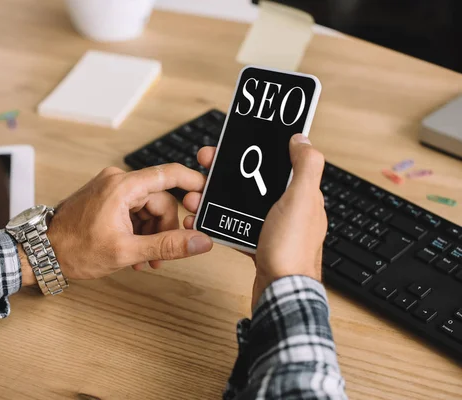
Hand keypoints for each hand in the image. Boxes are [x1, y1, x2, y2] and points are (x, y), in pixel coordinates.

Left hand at [35, 163, 212, 280]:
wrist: (41, 253)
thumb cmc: (75, 250)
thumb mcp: (127, 251)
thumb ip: (167, 245)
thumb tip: (198, 242)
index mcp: (122, 186)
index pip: (168, 174)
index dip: (193, 182)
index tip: (207, 193)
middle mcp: (117, 180)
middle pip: (160, 199)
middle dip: (164, 229)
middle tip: (161, 256)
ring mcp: (110, 188)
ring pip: (147, 207)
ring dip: (150, 234)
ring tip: (143, 260)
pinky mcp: (105, 198)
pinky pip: (133, 210)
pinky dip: (138, 230)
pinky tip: (134, 252)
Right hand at [182, 134, 326, 309]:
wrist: (280, 292)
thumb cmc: (291, 249)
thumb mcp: (301, 200)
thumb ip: (305, 166)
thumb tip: (302, 140)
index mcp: (301, 194)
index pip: (276, 163)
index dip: (253, 151)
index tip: (232, 145)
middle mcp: (288, 209)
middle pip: (253, 181)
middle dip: (225, 174)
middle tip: (204, 167)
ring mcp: (272, 227)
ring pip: (239, 203)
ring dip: (214, 197)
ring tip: (195, 197)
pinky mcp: (258, 243)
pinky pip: (234, 225)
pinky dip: (217, 220)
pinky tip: (203, 218)